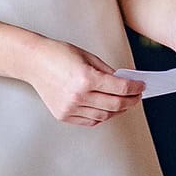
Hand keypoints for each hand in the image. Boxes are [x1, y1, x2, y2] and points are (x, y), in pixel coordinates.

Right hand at [25, 40, 143, 126]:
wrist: (34, 62)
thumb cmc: (59, 55)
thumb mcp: (88, 57)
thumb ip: (107, 71)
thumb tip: (123, 82)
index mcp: (86, 78)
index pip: (120, 88)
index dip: (135, 88)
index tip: (141, 86)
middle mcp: (78, 95)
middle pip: (115, 104)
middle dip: (130, 101)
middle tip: (137, 97)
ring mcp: (70, 108)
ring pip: (103, 116)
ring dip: (117, 110)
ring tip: (123, 103)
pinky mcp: (64, 115)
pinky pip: (89, 121)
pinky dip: (101, 117)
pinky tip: (107, 109)